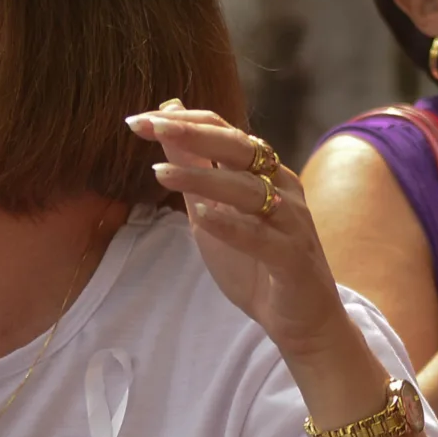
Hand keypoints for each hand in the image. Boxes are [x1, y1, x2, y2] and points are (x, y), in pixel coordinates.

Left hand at [131, 106, 353, 362]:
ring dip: (203, 179)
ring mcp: (291, 221)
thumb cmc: (255, 262)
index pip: (225, 132)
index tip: (138, 120)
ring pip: (248, 190)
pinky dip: (232, 225)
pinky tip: (202, 215)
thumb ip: (193, 168)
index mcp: (265, 172)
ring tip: (160, 172)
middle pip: (239, 149)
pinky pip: (262, 237)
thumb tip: (167, 118)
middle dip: (193, 134)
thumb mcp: (210, 211)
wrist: (299, 318)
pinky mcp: (292, 258)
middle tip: (151, 126)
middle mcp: (282, 188)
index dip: (185, 122)